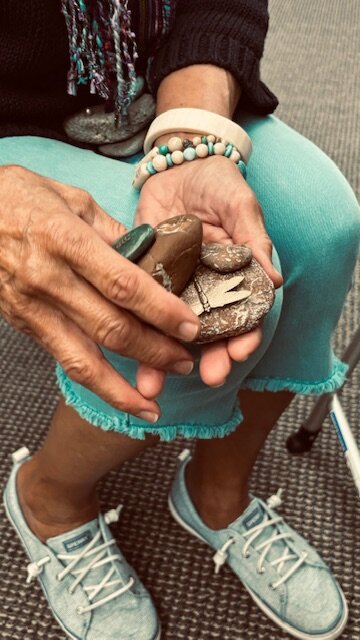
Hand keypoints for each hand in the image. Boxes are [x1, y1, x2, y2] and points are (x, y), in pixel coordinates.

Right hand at [0, 165, 200, 420]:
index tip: (190, 327)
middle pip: (111, 328)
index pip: (123, 284)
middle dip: (154, 352)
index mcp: (66, 239)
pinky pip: (63, 359)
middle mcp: (48, 279)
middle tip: (185, 362)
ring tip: (153, 406)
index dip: (161, 310)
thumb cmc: (18, 196)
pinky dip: (94, 382)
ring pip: (83, 360)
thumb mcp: (71, 197)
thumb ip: (112, 230)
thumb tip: (148, 256)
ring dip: (123, 388)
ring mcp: (32, 307)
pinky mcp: (22, 324)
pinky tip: (118, 393)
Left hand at [135, 154, 282, 386]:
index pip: (242, 313)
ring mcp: (173, 283)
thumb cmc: (219, 183)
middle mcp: (204, 287)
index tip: (239, 353)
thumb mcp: (241, 207)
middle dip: (209, 357)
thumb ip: (255, 241)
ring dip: (164, 355)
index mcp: (232, 276)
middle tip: (209, 376)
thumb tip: (274, 279)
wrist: (179, 160)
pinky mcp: (144, 272)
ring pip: (170, 326)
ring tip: (157, 381)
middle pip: (208, 330)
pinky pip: (138, 302)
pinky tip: (126, 347)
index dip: (243, 335)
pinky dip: (132, 323)